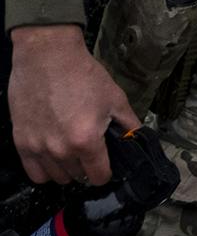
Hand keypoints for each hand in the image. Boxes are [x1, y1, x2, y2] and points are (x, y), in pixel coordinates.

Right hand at [8, 24, 140, 184]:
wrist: (47, 57)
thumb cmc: (82, 75)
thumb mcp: (115, 99)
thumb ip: (129, 125)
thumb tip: (137, 141)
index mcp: (86, 140)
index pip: (99, 177)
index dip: (107, 172)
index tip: (107, 164)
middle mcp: (60, 150)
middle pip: (78, 177)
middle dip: (87, 167)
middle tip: (91, 150)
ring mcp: (38, 148)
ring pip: (56, 177)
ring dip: (67, 170)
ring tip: (72, 152)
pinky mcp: (21, 142)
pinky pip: (34, 173)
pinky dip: (45, 170)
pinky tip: (53, 157)